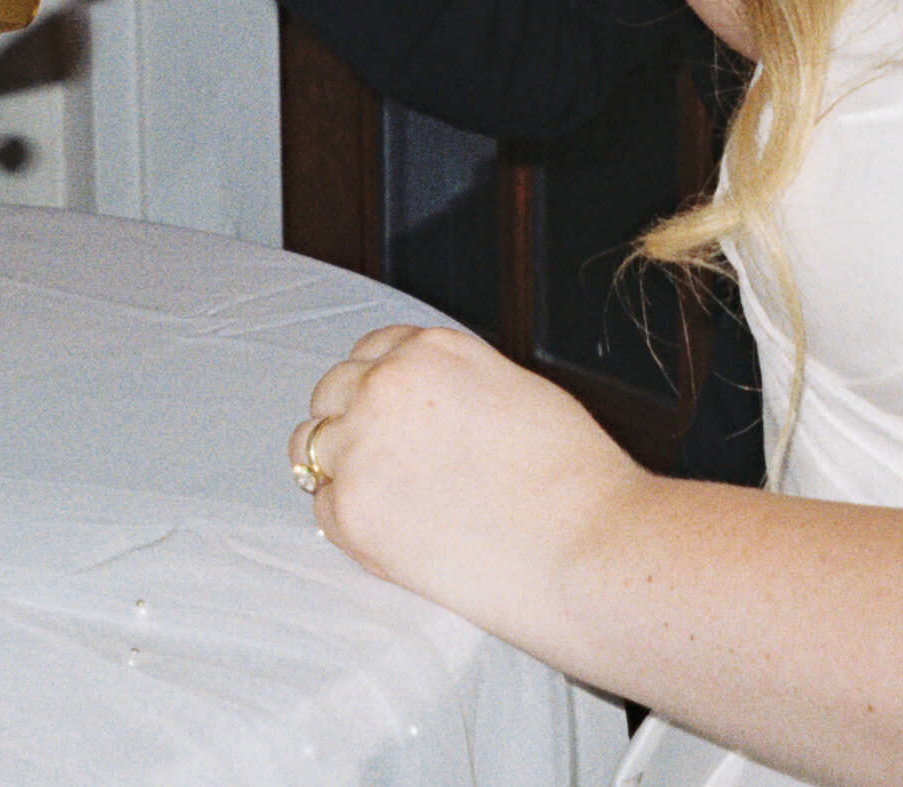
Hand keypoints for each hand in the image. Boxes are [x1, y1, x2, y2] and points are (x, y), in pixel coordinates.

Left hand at [289, 325, 644, 634]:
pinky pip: (323, 507)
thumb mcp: (516, 393)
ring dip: (341, 468)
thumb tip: (431, 411)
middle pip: (332, 392)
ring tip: (389, 500)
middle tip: (385, 463)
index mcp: (431, 352)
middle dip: (352, 422)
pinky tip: (396, 534)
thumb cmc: (575, 483)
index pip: (372, 352)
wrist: (588, 550)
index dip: (378, 386)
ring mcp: (361, 447)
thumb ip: (456, 389)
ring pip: (313, 447)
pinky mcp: (351, 510)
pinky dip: (349, 521)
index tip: (386, 414)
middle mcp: (386, 387)